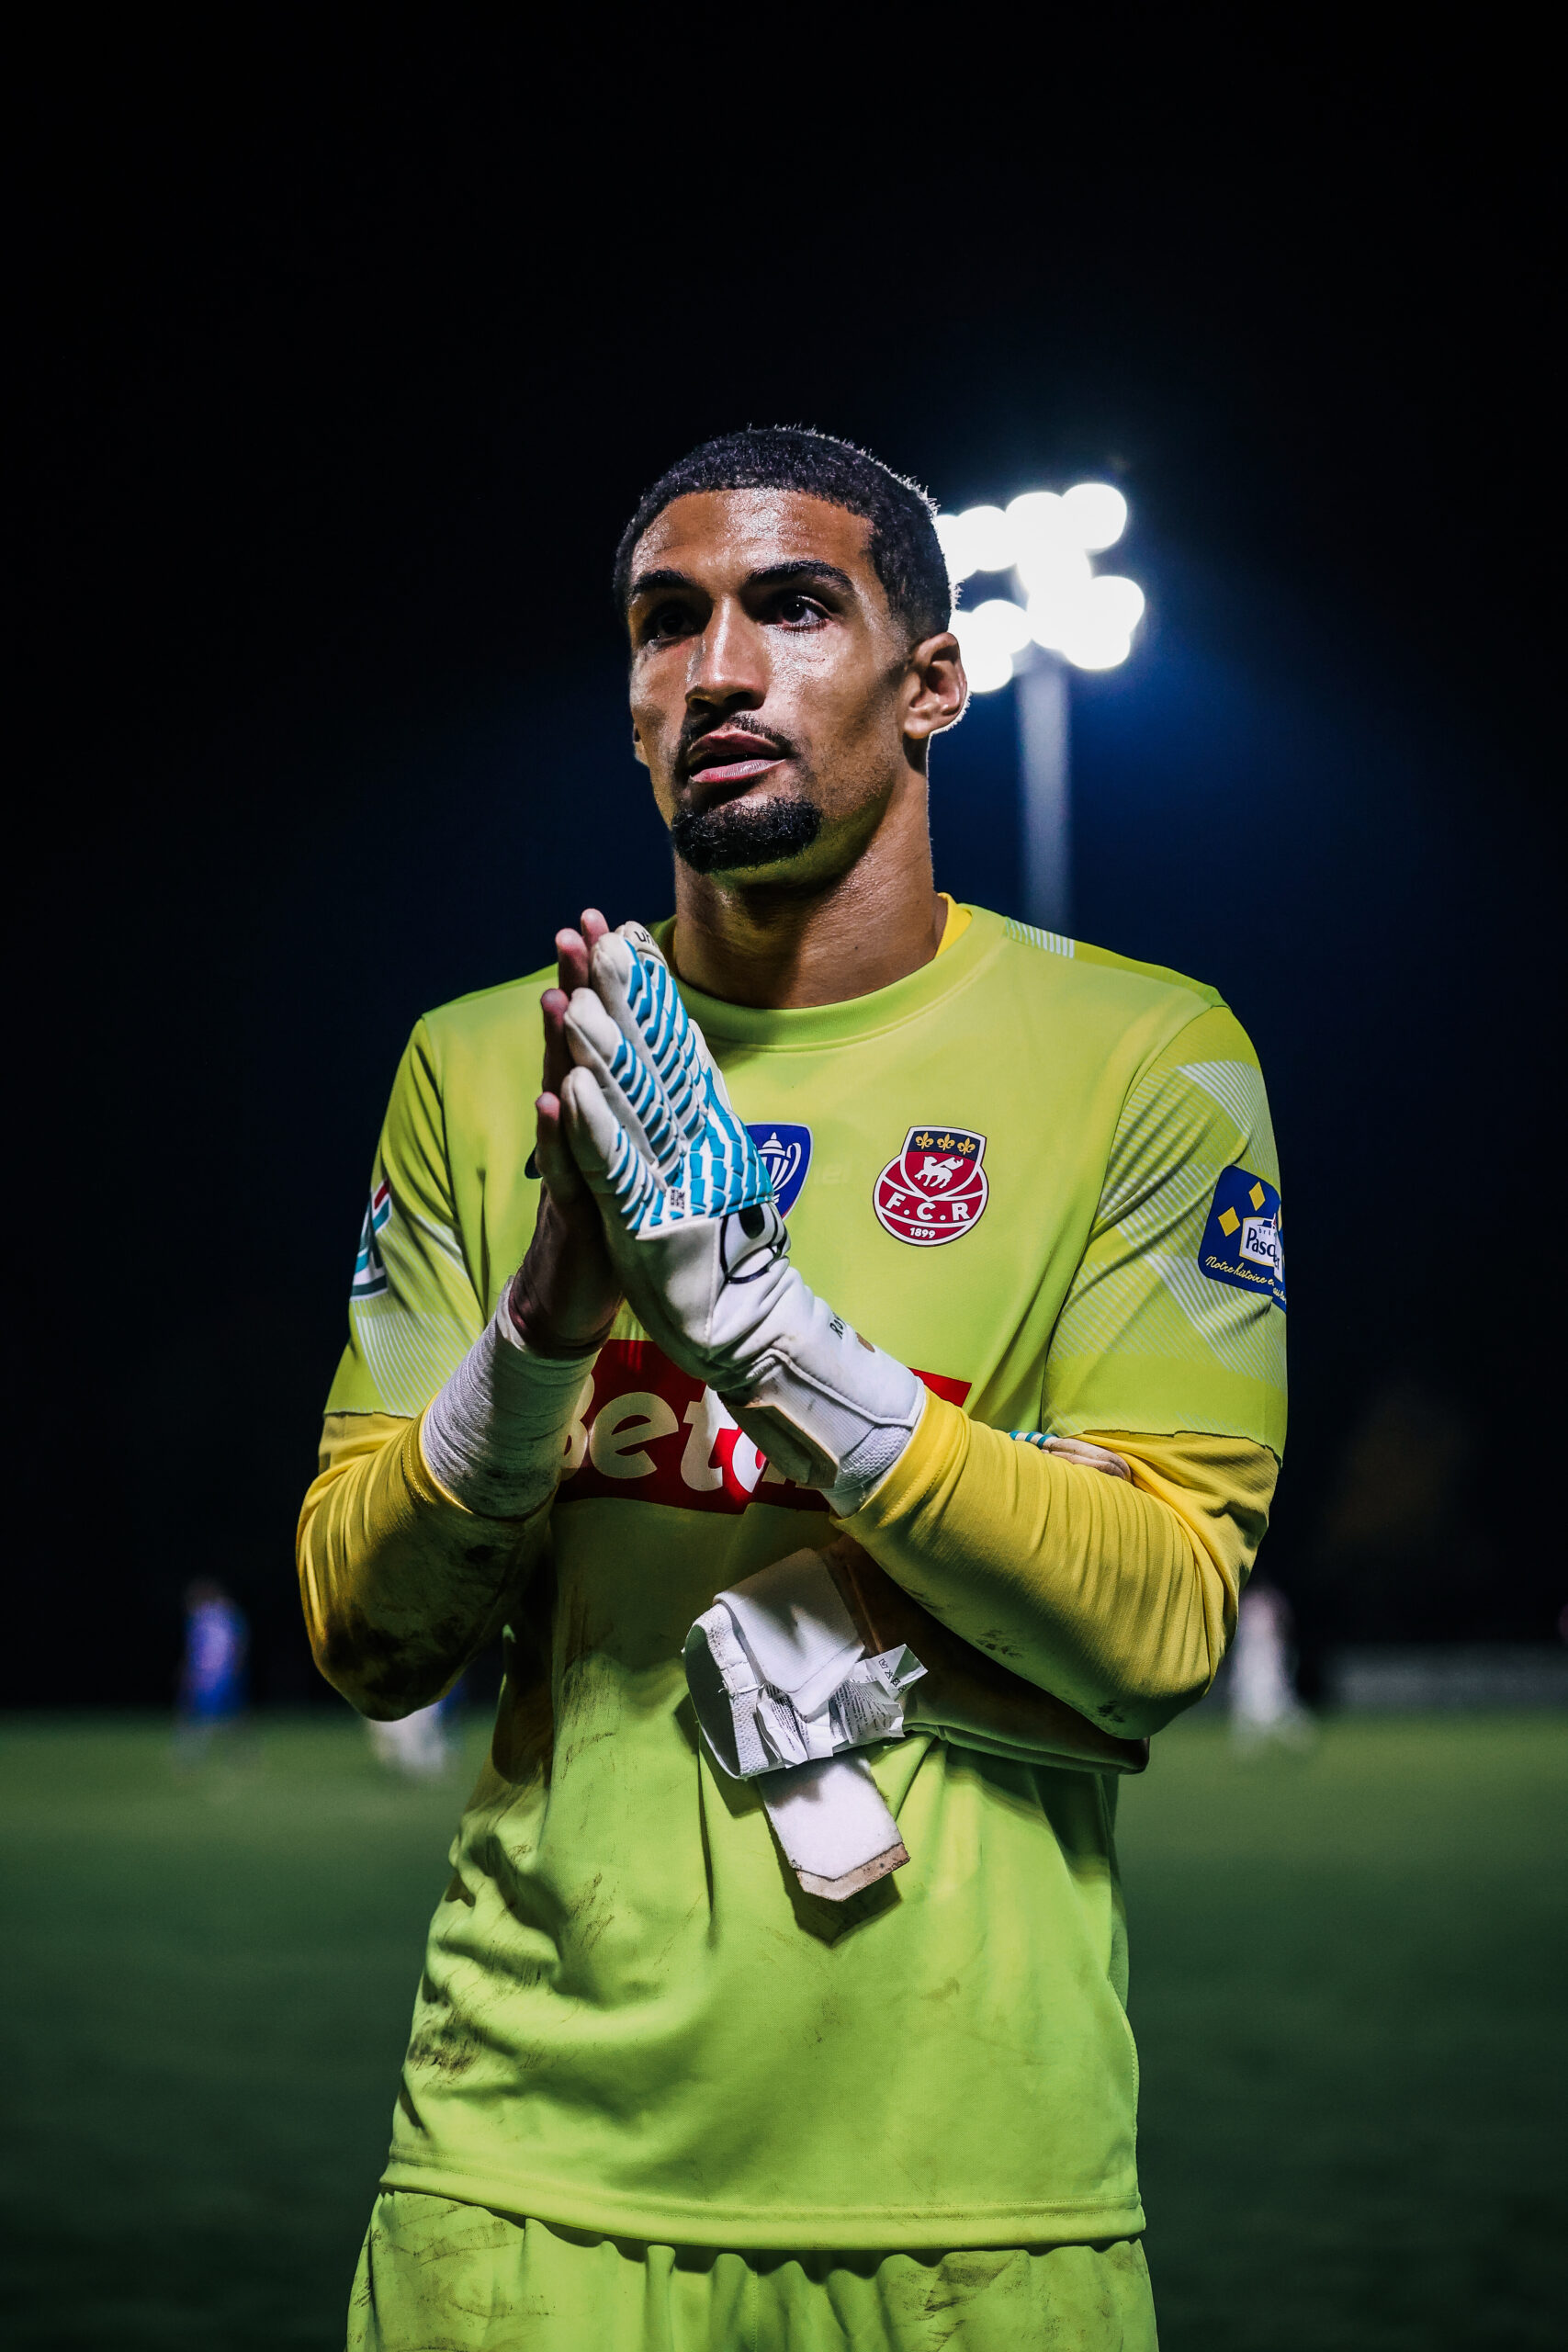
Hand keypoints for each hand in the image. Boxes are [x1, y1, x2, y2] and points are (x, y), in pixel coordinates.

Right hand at [506, 910, 624, 1356]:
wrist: (569, 1304)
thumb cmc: (609, 1226)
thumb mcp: (633, 1158)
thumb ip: (636, 1106)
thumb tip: (660, 1052)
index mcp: (612, 1114)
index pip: (615, 1038)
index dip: (617, 986)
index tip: (620, 924)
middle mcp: (586, 1130)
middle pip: (583, 1051)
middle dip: (580, 991)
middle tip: (575, 929)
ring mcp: (574, 1168)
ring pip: (566, 1100)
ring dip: (560, 1049)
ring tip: (558, 997)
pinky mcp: (572, 1215)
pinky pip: (564, 1171)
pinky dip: (559, 1135)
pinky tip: (553, 1098)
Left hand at [558, 926, 921, 1503]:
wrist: (744, 1328)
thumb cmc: (721, 1245)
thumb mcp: (711, 1162)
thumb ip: (698, 1110)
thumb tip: (684, 1054)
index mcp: (712, 1124)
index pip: (677, 1042)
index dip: (650, 987)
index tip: (626, 932)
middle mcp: (700, 1141)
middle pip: (656, 1060)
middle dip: (625, 996)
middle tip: (597, 935)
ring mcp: (677, 1181)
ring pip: (635, 1107)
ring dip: (606, 1052)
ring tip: (577, 1001)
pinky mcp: (650, 1225)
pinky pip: (618, 1171)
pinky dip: (596, 1129)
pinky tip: (573, 1091)